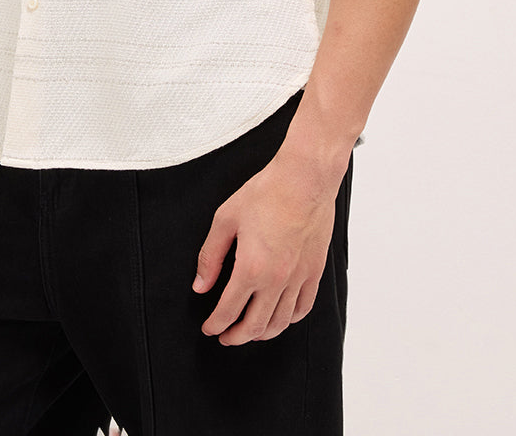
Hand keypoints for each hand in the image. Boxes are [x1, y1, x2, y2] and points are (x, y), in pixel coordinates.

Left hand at [192, 147, 339, 345]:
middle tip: (225, 337)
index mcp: (251, 268)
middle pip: (255, 326)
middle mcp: (276, 280)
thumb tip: (200, 286)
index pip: (229, 311)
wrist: (304, 179)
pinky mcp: (314, 271)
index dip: (215, 324)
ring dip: (262, 334)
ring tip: (250, 332)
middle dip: (236, 337)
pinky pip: (303, 308)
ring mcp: (298, 278)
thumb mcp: (226, 219)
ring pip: (280, 323)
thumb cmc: (266, 192)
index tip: (209, 328)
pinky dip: (289, 320)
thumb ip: (211, 256)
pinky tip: (280, 317)